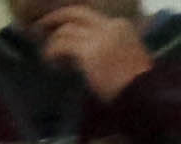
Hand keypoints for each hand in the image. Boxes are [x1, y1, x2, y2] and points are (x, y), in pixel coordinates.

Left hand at [31, 3, 153, 101]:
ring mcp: (99, 37)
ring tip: (48, 58)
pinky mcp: (89, 52)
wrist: (143, 93)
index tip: (56, 29)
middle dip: (53, 18)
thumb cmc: (135, 83)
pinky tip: (52, 64)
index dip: (69, 22)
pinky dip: (52, 53)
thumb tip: (77, 54)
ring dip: (52, 44)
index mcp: (120, 26)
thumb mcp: (125, 56)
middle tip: (36, 29)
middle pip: (74, 13)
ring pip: (65, 31)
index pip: (88, 16)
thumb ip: (105, 48)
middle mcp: (109, 26)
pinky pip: (61, 46)